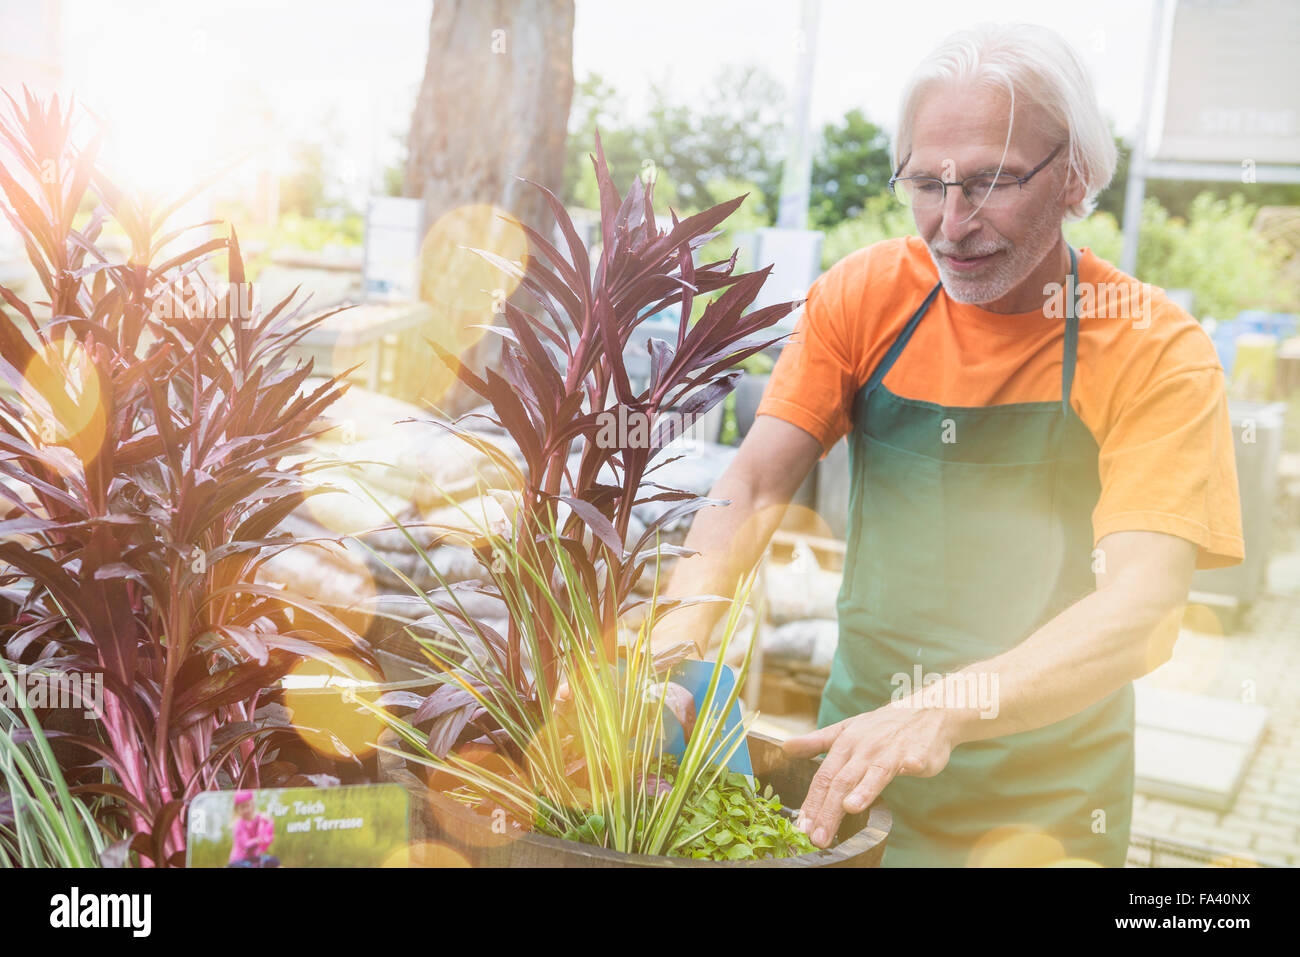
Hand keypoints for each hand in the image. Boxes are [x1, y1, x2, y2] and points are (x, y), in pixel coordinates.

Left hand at [782, 702, 954, 847]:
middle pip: (843, 782)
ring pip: (874, 772)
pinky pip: (914, 759)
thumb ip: (816, 742)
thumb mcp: (846, 730)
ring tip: (850, 807)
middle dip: (829, 811)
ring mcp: (891, 750)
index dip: (812, 802)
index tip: (801, 827)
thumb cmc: (881, 726)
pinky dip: (911, 763)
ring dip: (864, 789)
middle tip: (818, 837)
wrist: (924, 710)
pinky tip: (910, 768)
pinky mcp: (917, 753)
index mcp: (845, 744)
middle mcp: (865, 748)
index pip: (823, 777)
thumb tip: (785, 747)